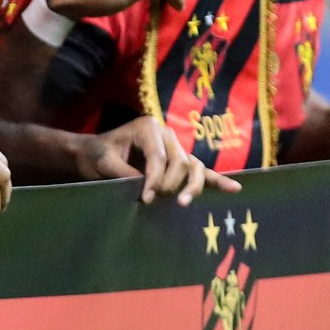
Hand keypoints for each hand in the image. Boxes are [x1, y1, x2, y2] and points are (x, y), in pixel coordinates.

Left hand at [90, 112, 235, 206]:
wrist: (95, 154)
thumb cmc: (98, 155)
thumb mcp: (104, 163)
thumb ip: (125, 174)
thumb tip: (146, 189)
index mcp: (148, 126)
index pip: (159, 157)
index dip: (154, 180)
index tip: (145, 199)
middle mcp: (167, 133)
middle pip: (180, 161)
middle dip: (169, 184)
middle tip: (152, 200)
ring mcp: (177, 147)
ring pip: (195, 166)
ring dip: (192, 186)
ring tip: (183, 203)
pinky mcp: (182, 161)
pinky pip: (202, 171)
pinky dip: (217, 181)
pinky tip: (234, 189)